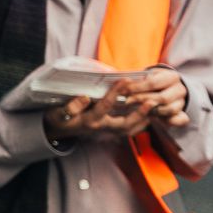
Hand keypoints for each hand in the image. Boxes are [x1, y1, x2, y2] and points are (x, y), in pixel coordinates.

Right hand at [41, 72, 183, 142]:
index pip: (104, 107)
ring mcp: (106, 131)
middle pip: (124, 124)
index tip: (125, 81)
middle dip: (138, 114)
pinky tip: (149, 114)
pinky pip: (129, 130)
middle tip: (151, 102)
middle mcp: (100, 128)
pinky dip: (141, 123)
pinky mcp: (109, 131)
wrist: (57, 130)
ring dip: (143, 119)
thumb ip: (71, 107)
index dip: (115, 94)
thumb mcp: (58, 112)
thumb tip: (84, 97)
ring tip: (154, 107)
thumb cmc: (58, 118)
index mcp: (88, 121)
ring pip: (129, 129)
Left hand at [124, 65, 191, 127]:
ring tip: (136, 110)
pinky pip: (179, 120)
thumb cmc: (152, 80)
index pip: (153, 83)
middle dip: (141, 100)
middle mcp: (180, 89)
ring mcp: (182, 102)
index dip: (136, 87)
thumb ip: (137, 78)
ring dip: (152, 111)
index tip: (123, 90)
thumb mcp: (147, 75)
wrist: (168, 89)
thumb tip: (115, 80)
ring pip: (168, 110)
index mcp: (172, 76)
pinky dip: (169, 121)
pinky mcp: (182, 114)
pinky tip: (155, 120)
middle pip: (161, 98)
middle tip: (126, 101)